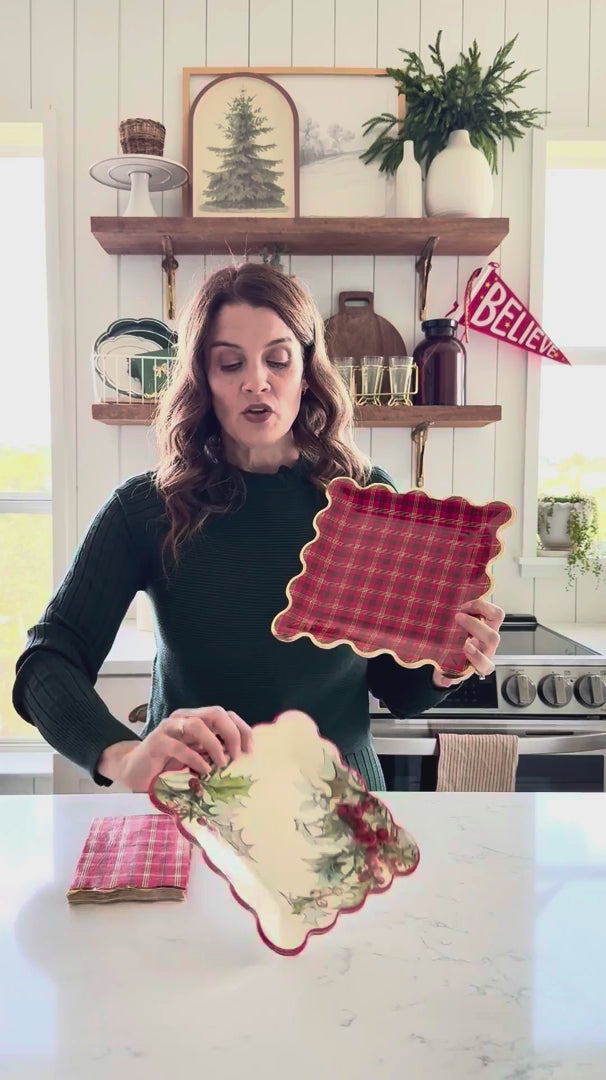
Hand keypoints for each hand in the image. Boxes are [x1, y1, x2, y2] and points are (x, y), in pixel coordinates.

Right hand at [97, 706, 252, 791]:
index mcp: (196, 719)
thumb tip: (241, 758)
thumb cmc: (168, 765)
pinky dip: (195, 759)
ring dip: (215, 745)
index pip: (225, 715)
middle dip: (232, 733)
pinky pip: (179, 746)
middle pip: (215, 713)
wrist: (134, 771)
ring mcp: (169, 728)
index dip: (242, 729)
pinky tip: (203, 772)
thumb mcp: (196, 756)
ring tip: (222, 764)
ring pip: (198, 725)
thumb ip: (213, 752)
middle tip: (237, 756)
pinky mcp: (157, 742)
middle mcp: (184, 718)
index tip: (250, 751)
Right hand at [432, 598, 504, 688]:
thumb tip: (445, 680)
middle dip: (475, 626)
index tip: (466, 648)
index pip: (485, 664)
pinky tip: (466, 602)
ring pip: (496, 619)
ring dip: (480, 610)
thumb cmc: (456, 661)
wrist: (461, 651)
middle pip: (491, 638)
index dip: (478, 657)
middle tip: (458, 618)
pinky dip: (481, 604)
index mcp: (482, 664)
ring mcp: (490, 631)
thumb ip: (448, 675)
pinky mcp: (489, 620)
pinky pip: (493, 610)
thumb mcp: (450, 670)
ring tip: (463, 608)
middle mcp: (488, 648)